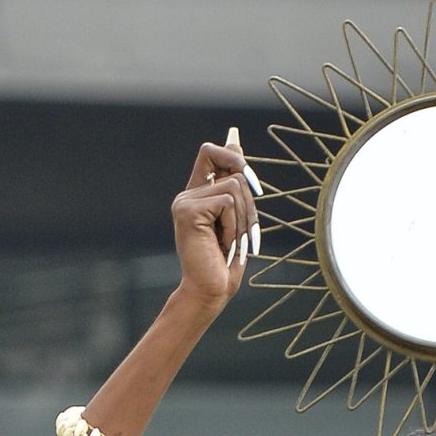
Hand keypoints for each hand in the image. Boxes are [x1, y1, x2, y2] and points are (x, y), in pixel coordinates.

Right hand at [172, 130, 261, 314]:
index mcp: (198, 195)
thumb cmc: (224, 265)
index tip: (249, 176)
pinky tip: (224, 244)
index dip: (233, 155)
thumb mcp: (236, 221)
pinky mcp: (188, 210)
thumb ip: (234, 187)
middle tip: (247, 233)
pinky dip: (234, 225)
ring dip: (243, 218)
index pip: (211, 153)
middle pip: (231, 167)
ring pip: (234, 186)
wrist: (210, 293)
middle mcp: (188, 195)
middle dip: (250, 200)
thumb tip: (235, 142)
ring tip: (232, 243)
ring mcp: (185, 201)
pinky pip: (227, 202)